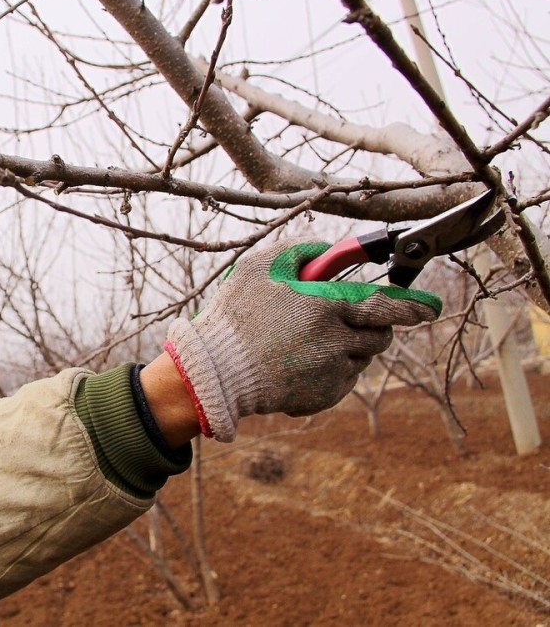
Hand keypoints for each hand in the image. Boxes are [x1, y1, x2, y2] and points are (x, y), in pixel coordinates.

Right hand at [164, 239, 441, 440]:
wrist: (215, 371)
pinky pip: (343, 379)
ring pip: (361, 357)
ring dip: (349, 345)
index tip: (430, 307)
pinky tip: (300, 361)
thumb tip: (329, 250)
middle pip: (380, 334)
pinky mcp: (323, 396)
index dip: (413, 305)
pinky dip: (331, 369)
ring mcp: (332, 373)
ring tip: (310, 340)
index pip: (387, 305)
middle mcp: (337, 342)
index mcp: (327, 306)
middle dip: (374, 324)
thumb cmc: (235, 316)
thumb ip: (302, 249)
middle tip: (348, 319)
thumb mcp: (261, 266)